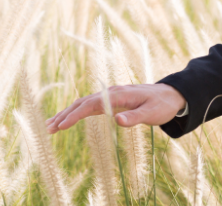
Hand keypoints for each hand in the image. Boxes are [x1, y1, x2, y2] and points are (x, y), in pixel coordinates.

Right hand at [46, 83, 185, 133]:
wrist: (172, 95)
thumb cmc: (162, 105)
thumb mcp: (152, 113)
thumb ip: (135, 117)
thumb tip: (117, 120)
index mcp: (118, 95)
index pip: (90, 104)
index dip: (74, 115)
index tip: (61, 126)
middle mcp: (112, 93)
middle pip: (82, 102)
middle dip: (64, 115)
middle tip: (48, 129)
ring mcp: (111, 96)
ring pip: (83, 103)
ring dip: (67, 113)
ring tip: (51, 126)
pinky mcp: (113, 100)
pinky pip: (90, 105)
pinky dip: (77, 112)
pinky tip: (68, 119)